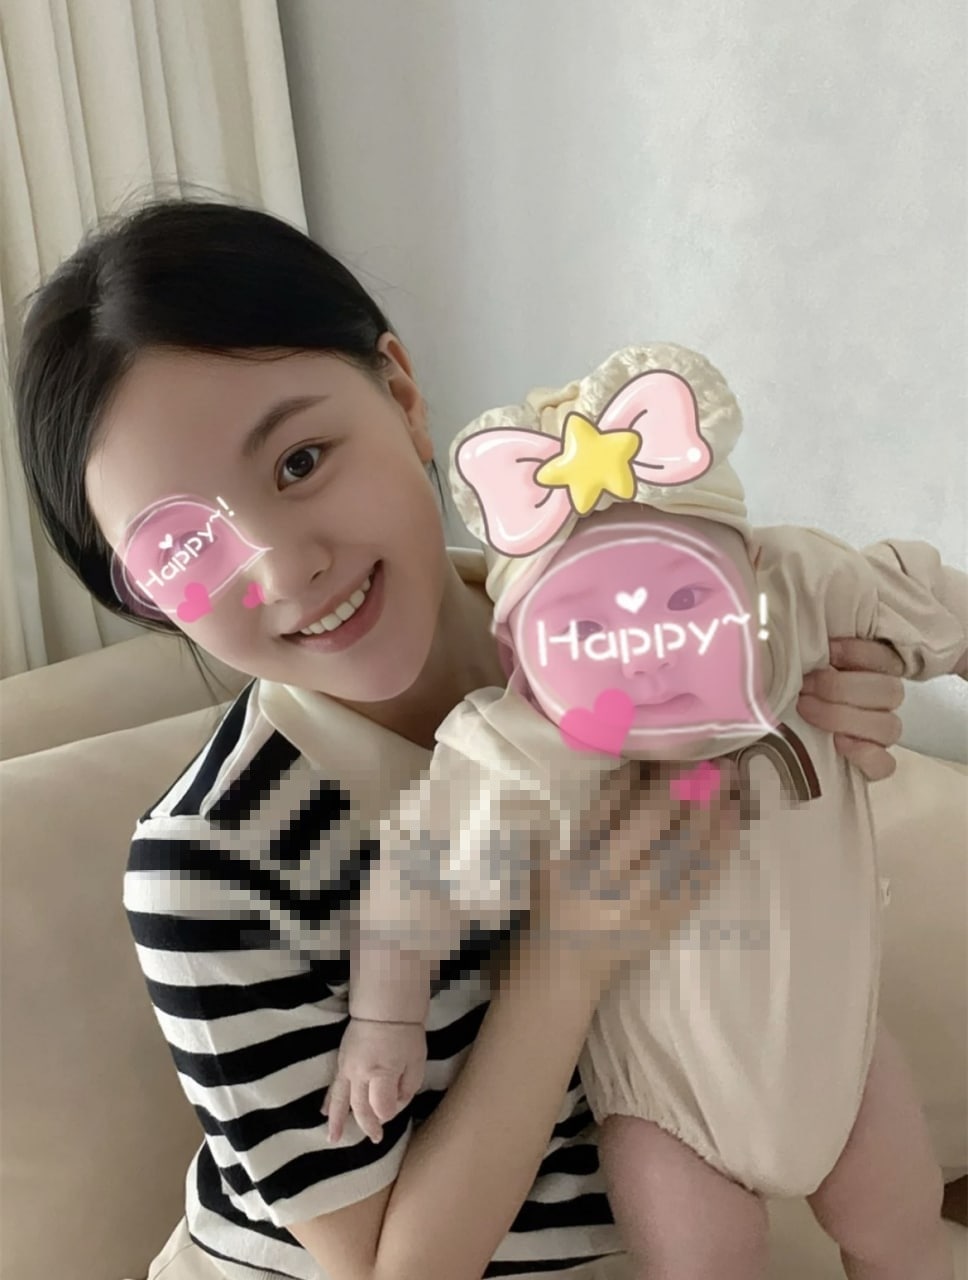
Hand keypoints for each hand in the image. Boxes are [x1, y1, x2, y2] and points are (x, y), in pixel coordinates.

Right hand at [323, 1019, 426, 1144]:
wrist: (384, 1009)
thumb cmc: (405, 1036)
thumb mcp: (416, 1064)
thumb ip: (406, 1090)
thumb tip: (392, 1108)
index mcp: (381, 1074)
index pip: (382, 1108)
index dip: (391, 1113)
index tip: (397, 1106)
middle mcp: (360, 1075)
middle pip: (361, 1108)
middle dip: (369, 1125)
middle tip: (376, 1138)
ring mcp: (346, 1069)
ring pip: (340, 1101)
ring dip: (338, 1122)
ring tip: (334, 1140)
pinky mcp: (340, 1062)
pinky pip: (332, 1086)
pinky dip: (328, 1101)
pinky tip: (324, 1113)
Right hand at [522, 758, 741, 993]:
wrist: (565, 969)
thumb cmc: (553, 903)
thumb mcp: (551, 859)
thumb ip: (590, 818)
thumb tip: (633, 767)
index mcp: (579, 865)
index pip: (614, 810)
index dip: (643, 779)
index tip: (664, 750)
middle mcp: (612, 886)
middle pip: (655, 826)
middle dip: (683, 786)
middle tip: (707, 754)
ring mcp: (645, 908)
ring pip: (685, 851)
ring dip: (710, 811)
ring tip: (728, 777)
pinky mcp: (668, 924)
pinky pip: (700, 881)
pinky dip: (719, 848)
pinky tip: (732, 820)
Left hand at [798, 638, 904, 780]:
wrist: (786, 741)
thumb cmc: (795, 692)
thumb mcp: (801, 667)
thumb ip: (809, 652)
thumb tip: (792, 623)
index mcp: (873, 671)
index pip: (884, 656)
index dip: (858, 652)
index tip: (827, 651)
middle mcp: (882, 702)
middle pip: (888, 691)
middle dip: (840, 687)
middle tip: (804, 687)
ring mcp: (881, 735)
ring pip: (889, 726)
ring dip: (844, 717)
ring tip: (807, 711)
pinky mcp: (874, 765)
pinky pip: (885, 764)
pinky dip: (865, 755)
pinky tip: (839, 744)